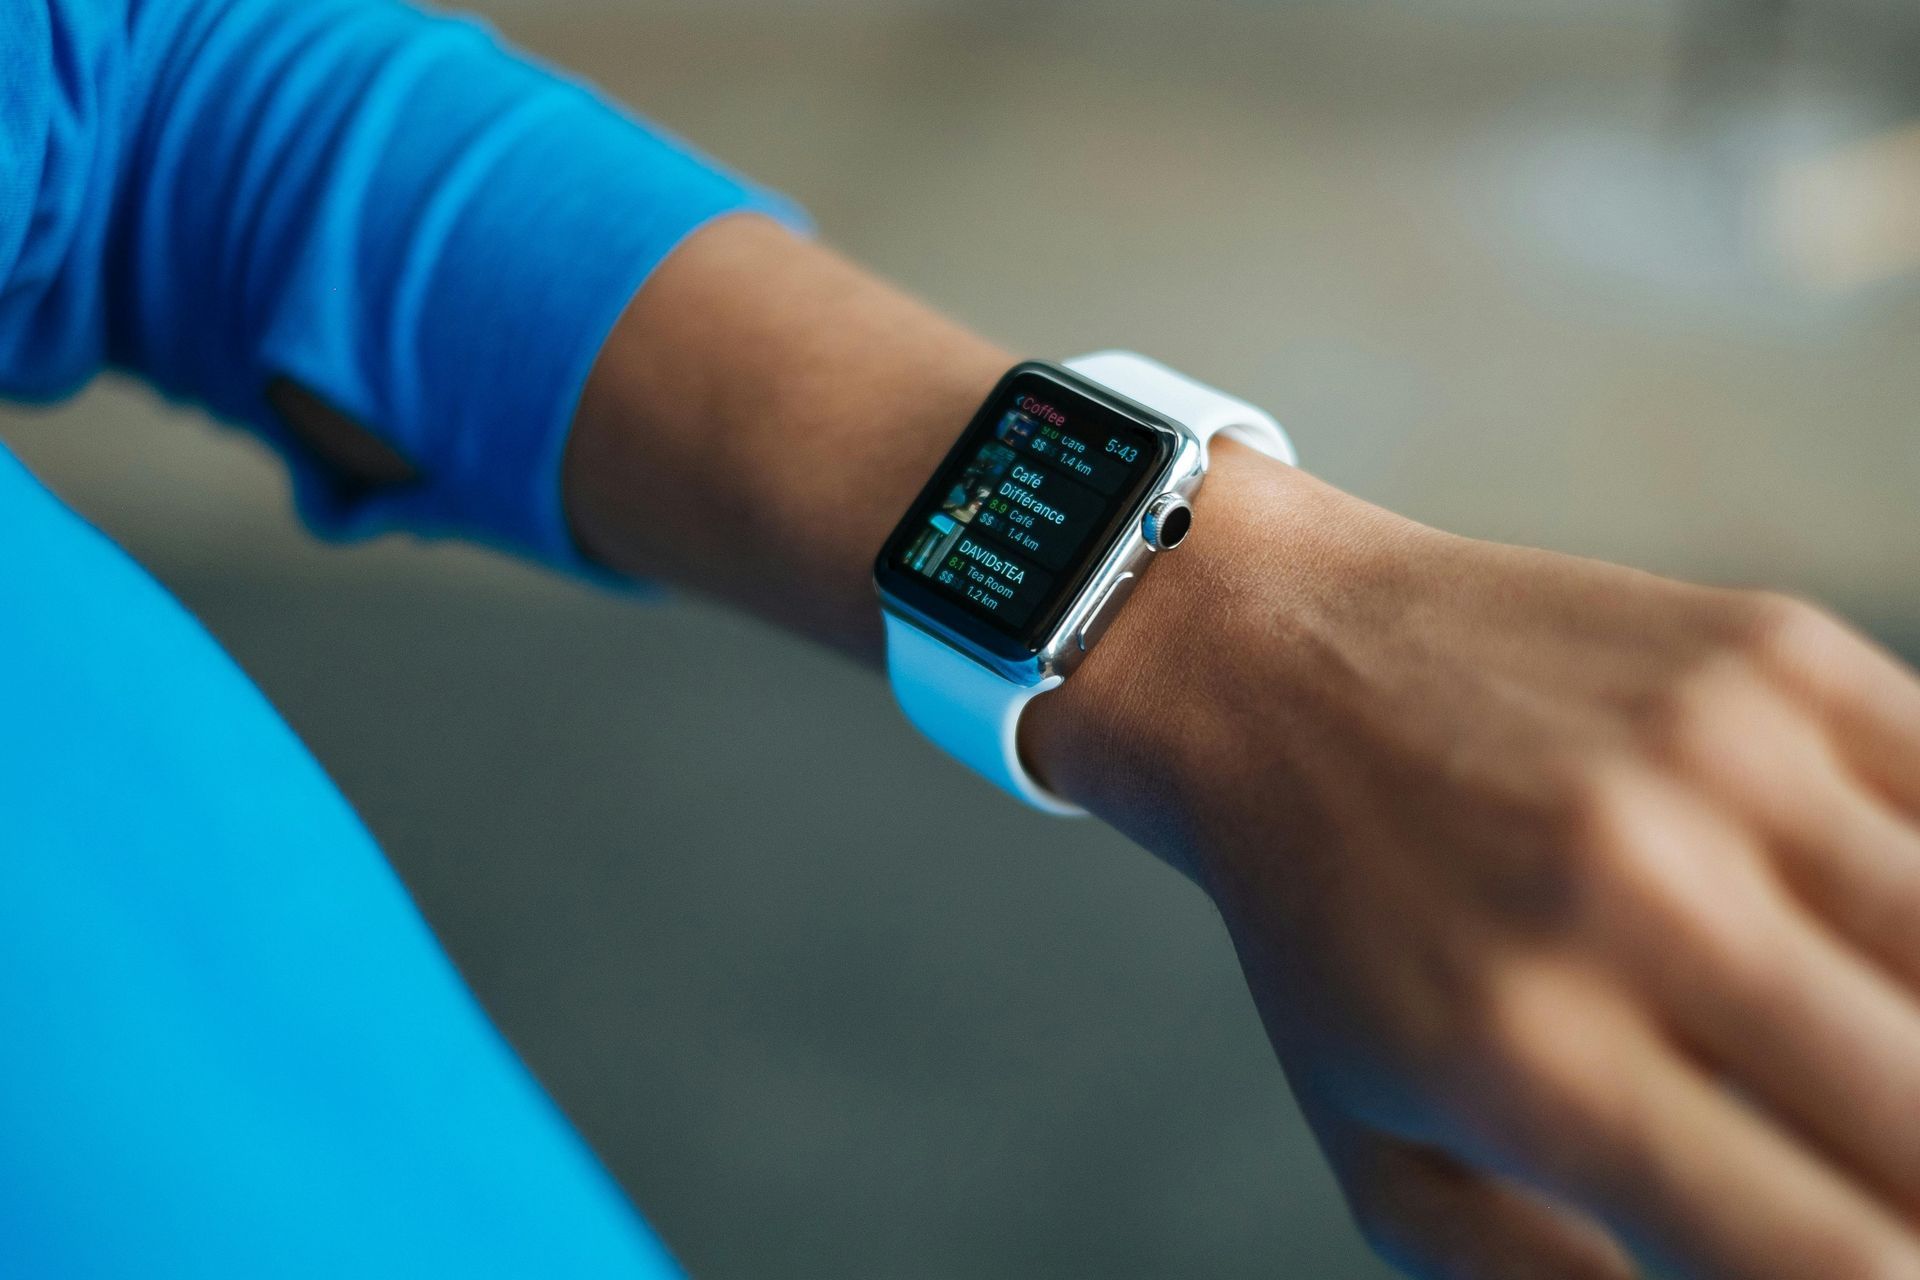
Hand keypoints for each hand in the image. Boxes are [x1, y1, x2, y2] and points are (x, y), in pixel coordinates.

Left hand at [569, 218, 1919, 1276]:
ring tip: (1857, 1043)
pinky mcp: (1772, 653)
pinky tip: (1872, 931)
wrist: (1269, 659)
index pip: (1838, 1257)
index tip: (1869, 1256)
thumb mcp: (1383, 1151)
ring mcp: (1720, 759)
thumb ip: (1548, 1277)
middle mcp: (1635, 900)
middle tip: (1863, 1158)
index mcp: (1530, 1058)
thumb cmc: (1326, 925)